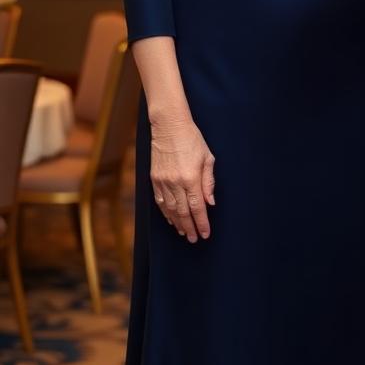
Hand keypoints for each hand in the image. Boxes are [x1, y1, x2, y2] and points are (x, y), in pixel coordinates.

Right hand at [150, 118, 214, 242]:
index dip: (201, 223)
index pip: (197, 207)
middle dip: (190, 227)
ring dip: (177, 223)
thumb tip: (210, 202)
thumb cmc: (192, 139)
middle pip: (183, 212)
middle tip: (194, 239)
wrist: (168, 125)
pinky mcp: (154, 179)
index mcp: (191, 177)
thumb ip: (208, 182)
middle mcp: (175, 182)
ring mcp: (162, 181)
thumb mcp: (207, 158)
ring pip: (169, 209)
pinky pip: (159, 201)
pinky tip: (171, 219)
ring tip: (184, 232)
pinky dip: (165, 213)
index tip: (205, 234)